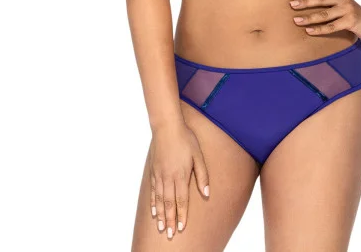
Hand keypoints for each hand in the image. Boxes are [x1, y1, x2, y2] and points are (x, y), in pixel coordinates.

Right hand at [149, 120, 209, 239]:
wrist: (167, 127)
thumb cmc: (186, 139)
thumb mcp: (198, 155)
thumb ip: (203, 175)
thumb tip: (207, 193)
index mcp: (181, 175)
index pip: (182, 200)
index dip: (182, 215)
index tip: (182, 228)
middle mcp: (169, 178)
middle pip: (169, 203)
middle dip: (170, 220)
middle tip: (170, 235)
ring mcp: (160, 175)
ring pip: (160, 200)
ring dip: (161, 215)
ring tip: (162, 228)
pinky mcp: (154, 171)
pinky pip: (153, 191)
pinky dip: (153, 203)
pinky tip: (154, 211)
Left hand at [289, 0, 360, 41]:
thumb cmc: (353, 13)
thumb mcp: (343, 3)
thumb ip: (329, 1)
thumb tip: (307, 1)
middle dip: (305, 1)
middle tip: (291, 4)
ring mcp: (346, 10)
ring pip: (324, 14)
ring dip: (309, 18)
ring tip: (296, 20)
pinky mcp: (350, 21)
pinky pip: (331, 26)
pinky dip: (319, 29)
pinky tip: (309, 31)